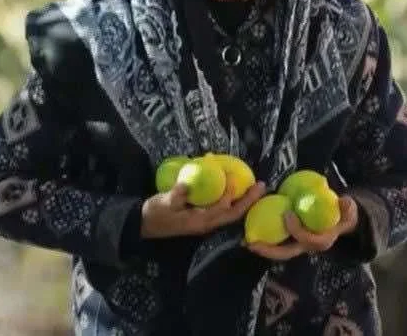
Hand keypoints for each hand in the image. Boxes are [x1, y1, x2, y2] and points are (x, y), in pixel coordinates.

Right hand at [140, 181, 265, 238]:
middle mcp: (207, 224)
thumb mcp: (163, 203)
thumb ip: (176, 196)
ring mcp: (206, 222)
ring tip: (255, 187)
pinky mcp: (203, 217)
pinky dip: (233, 200)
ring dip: (244, 201)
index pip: (224, 211)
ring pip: (231, 213)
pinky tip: (236, 189)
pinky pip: (223, 209)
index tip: (240, 181)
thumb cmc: (155, 214)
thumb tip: (187, 185)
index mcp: (200, 221)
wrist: (144, 224)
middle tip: (262, 185)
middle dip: (249, 201)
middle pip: (234, 214)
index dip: (234, 197)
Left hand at [245, 195, 358, 259]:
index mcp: (321, 241)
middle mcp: (307, 247)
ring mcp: (298, 246)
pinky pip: (277, 242)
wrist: (340, 224)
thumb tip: (344, 201)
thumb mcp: (350, 211)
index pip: (307, 239)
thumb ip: (348, 207)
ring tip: (246, 242)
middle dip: (270, 251)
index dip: (297, 230)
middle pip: (287, 253)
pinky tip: (251, 231)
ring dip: (263, 248)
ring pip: (279, 251)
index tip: (287, 214)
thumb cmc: (343, 216)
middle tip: (252, 244)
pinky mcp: (292, 241)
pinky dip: (265, 239)